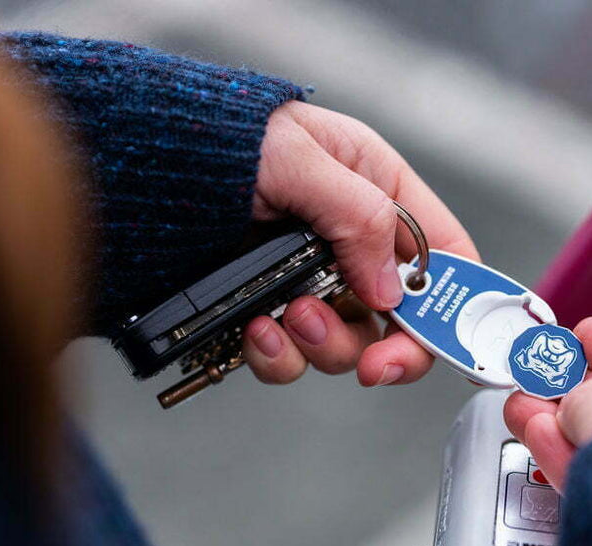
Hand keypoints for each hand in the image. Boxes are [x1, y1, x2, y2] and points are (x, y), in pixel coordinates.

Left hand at [244, 101, 478, 385]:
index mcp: (377, 191)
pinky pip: (290, 355)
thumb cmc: (220, 135)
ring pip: (345, 344)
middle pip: (400, 318)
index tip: (433, 342)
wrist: (140, 167)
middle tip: (368, 364)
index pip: (443, 255)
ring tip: (289, 317)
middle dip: (384, 346)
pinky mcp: (269, 310)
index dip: (451, 303)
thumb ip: (357, 217)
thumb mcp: (300, 158)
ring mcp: (310, 281)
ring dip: (323, 345)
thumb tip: (390, 289)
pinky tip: (256, 332)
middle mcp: (351, 241)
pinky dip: (277, 356)